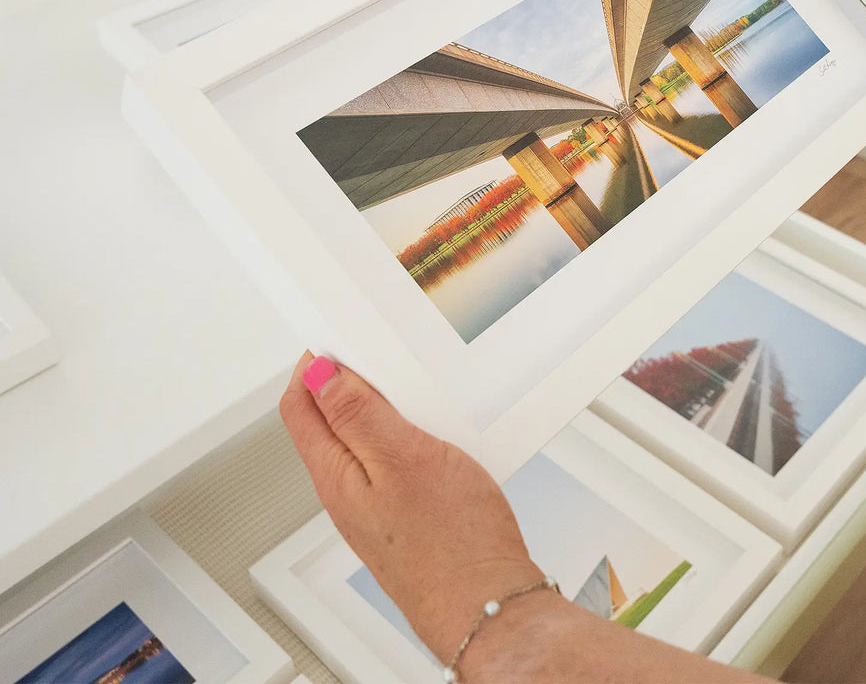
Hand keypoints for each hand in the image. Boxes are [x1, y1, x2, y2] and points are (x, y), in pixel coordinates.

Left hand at [278, 352, 543, 663]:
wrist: (488, 606)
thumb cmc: (452, 544)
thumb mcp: (403, 458)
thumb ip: (358, 414)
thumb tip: (321, 375)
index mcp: (334, 473)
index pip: (299, 405)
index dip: (315, 364)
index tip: (344, 337)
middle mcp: (347, 491)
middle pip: (330, 419)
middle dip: (352, 382)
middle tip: (387, 359)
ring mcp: (376, 505)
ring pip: (366, 440)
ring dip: (386, 410)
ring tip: (418, 394)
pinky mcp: (406, 515)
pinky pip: (396, 463)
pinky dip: (410, 437)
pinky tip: (439, 436)